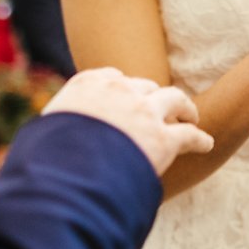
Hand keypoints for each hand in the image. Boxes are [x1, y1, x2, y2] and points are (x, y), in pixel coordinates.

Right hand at [43, 67, 213, 174]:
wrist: (65, 169)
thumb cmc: (45, 157)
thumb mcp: (42, 134)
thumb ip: (56, 129)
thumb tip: (43, 145)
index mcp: (88, 83)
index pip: (113, 78)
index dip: (125, 89)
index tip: (128, 97)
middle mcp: (120, 90)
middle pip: (145, 87)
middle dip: (152, 98)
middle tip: (159, 110)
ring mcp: (144, 112)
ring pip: (175, 100)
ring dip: (185, 108)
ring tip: (190, 117)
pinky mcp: (163, 139)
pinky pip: (189, 135)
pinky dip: (200, 139)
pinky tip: (206, 144)